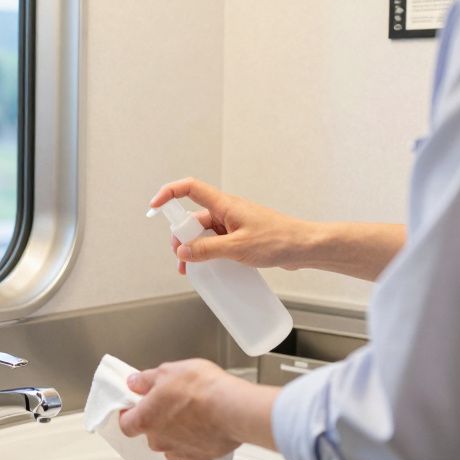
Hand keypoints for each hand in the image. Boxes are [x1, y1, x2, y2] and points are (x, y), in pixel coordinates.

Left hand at [118, 359, 277, 459]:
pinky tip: (201, 434)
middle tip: (171, 405)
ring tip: (190, 418)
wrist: (232, 408)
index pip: (126, 424)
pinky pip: (189, 457)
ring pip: (169, 447)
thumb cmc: (200, 388)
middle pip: (150, 435)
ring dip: (174, 436)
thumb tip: (134, 383)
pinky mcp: (200, 458)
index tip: (135, 407)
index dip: (129, 415)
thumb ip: (147, 379)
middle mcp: (159, 440)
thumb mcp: (169, 371)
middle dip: (157, 422)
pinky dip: (192, 448)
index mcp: (146, 419)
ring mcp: (180, 452)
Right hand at [149, 178, 313, 274]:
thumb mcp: (237, 248)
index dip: (169, 193)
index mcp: (225, 205)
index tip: (154, 206)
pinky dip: (210, 253)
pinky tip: (211, 270)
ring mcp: (234, 224)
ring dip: (196, 249)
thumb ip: (208, 250)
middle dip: (182, 237)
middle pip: (194, 219)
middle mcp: (227, 211)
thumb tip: (182, 251)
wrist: (304, 247)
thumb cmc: (277, 241)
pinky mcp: (241, 237)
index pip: (190, 188)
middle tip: (181, 259)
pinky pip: (218, 242)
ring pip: (205, 234)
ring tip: (192, 270)